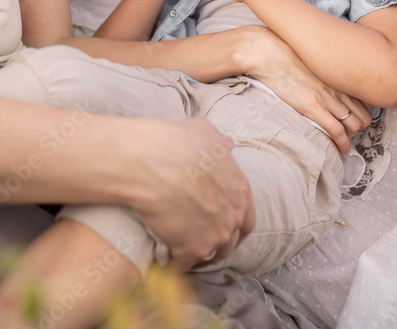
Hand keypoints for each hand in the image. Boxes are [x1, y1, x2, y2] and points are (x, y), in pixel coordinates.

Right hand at [133, 117, 254, 270]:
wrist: (151, 160)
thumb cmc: (175, 141)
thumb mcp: (204, 131)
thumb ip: (219, 141)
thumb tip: (228, 142)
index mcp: (240, 190)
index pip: (246, 219)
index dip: (233, 224)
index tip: (218, 225)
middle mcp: (233, 216)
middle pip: (230, 241)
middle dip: (216, 242)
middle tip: (197, 240)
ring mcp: (215, 236)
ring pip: (209, 256)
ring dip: (197, 256)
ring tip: (179, 251)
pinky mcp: (192, 250)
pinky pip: (184, 264)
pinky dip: (174, 262)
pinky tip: (163, 257)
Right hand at [232, 26, 370, 152]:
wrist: (268, 53)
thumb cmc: (285, 52)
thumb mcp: (311, 59)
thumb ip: (323, 70)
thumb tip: (322, 78)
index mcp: (337, 74)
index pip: (364, 97)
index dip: (364, 110)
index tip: (358, 115)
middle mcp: (337, 86)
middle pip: (363, 113)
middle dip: (361, 124)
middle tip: (352, 130)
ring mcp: (327, 98)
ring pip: (354, 124)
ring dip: (353, 135)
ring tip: (346, 141)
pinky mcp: (313, 108)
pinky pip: (338, 131)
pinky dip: (343, 143)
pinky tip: (342, 148)